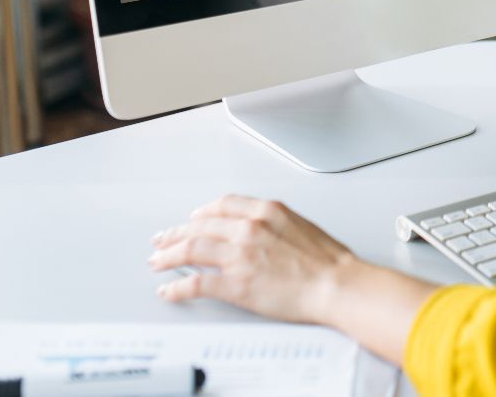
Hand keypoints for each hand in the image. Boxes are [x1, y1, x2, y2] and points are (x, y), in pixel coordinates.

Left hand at [150, 195, 356, 325]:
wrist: (337, 284)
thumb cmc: (328, 262)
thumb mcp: (300, 225)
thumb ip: (274, 223)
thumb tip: (259, 229)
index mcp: (266, 211)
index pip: (221, 205)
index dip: (201, 212)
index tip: (192, 219)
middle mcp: (249, 229)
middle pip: (199, 226)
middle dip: (175, 233)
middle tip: (163, 240)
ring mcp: (240, 256)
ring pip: (190, 250)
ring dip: (168, 256)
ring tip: (157, 262)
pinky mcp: (236, 284)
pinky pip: (196, 284)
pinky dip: (177, 288)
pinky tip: (169, 291)